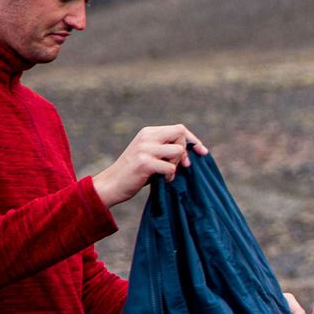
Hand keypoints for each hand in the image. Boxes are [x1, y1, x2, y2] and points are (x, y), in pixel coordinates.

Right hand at [92, 124, 207, 207]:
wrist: (111, 185)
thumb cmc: (135, 173)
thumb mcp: (150, 155)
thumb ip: (167, 149)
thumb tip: (193, 151)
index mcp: (149, 132)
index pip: (179, 128)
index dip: (193, 140)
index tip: (202, 152)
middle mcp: (147, 136)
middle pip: (180, 133)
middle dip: (187, 151)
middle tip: (184, 165)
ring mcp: (145, 149)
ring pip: (178, 151)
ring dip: (177, 165)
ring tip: (168, 173)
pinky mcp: (144, 163)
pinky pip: (171, 167)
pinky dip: (171, 176)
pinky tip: (164, 180)